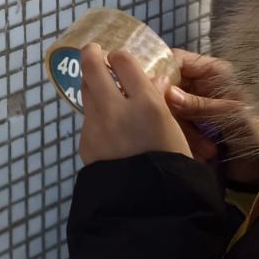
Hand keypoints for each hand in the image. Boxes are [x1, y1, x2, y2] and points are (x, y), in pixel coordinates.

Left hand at [78, 44, 190, 164]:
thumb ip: (158, 101)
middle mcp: (116, 109)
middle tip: (95, 51)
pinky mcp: (84, 142)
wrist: (149, 206)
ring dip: (92, 84)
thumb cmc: (173, 166)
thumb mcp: (174, 130)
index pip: (124, 61)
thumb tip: (151, 81)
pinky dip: (96, 114)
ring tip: (102, 87)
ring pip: (85, 90)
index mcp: (146, 105)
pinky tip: (108, 126)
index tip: (121, 59)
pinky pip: (88, 119)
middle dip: (92, 53)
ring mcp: (96, 125)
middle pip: (92, 66)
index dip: (121, 57)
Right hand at [166, 49, 258, 186]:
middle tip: (173, 125)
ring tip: (202, 148)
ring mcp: (194, 102)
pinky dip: (182, 137)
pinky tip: (200, 152)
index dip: (162, 71)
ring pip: (169, 106)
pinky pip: (175, 123)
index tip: (153, 90)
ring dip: (180, 127)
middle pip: (168, 83)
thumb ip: (200, 104)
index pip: (177, 59)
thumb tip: (167, 94)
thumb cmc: (257, 133)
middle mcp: (200, 82)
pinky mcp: (191, 122)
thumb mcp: (232, 116)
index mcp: (213, 71)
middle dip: (170, 106)